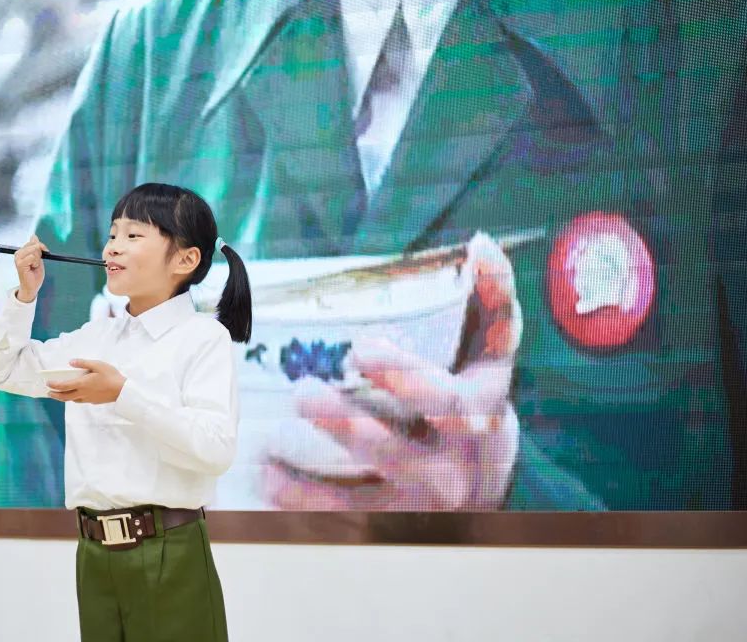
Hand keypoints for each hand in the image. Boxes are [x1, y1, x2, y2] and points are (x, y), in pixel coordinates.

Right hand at [13, 235, 47, 302]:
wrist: (32, 286)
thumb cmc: (34, 274)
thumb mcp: (38, 258)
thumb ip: (36, 247)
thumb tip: (33, 235)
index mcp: (22, 251)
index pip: (33, 242)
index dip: (41, 246)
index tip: (45, 252)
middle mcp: (18, 253)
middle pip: (34, 245)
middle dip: (40, 253)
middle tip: (37, 263)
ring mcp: (18, 258)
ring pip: (34, 251)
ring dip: (37, 259)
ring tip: (33, 266)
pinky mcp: (20, 264)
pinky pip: (32, 257)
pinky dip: (36, 263)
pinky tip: (32, 268)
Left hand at [46, 359, 126, 403]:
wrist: (122, 390)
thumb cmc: (110, 376)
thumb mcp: (97, 365)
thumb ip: (83, 363)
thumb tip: (71, 362)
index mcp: (82, 384)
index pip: (64, 386)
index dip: (54, 385)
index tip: (47, 383)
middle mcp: (83, 393)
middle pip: (65, 397)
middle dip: (55, 395)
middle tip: (49, 392)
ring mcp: (88, 399)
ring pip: (72, 400)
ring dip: (64, 397)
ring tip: (60, 394)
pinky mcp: (93, 401)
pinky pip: (80, 400)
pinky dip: (74, 398)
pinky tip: (76, 394)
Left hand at [261, 232, 521, 510]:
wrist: (488, 479)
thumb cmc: (478, 399)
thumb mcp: (493, 356)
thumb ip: (492, 300)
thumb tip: (482, 241)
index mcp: (477, 415)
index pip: (444, 401)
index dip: (403, 377)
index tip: (360, 348)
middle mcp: (452, 464)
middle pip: (395, 450)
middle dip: (346, 425)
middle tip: (303, 394)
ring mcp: (420, 499)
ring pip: (364, 491)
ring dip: (314, 471)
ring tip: (269, 443)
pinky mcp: (391, 519)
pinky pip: (343, 515)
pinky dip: (302, 501)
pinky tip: (266, 476)